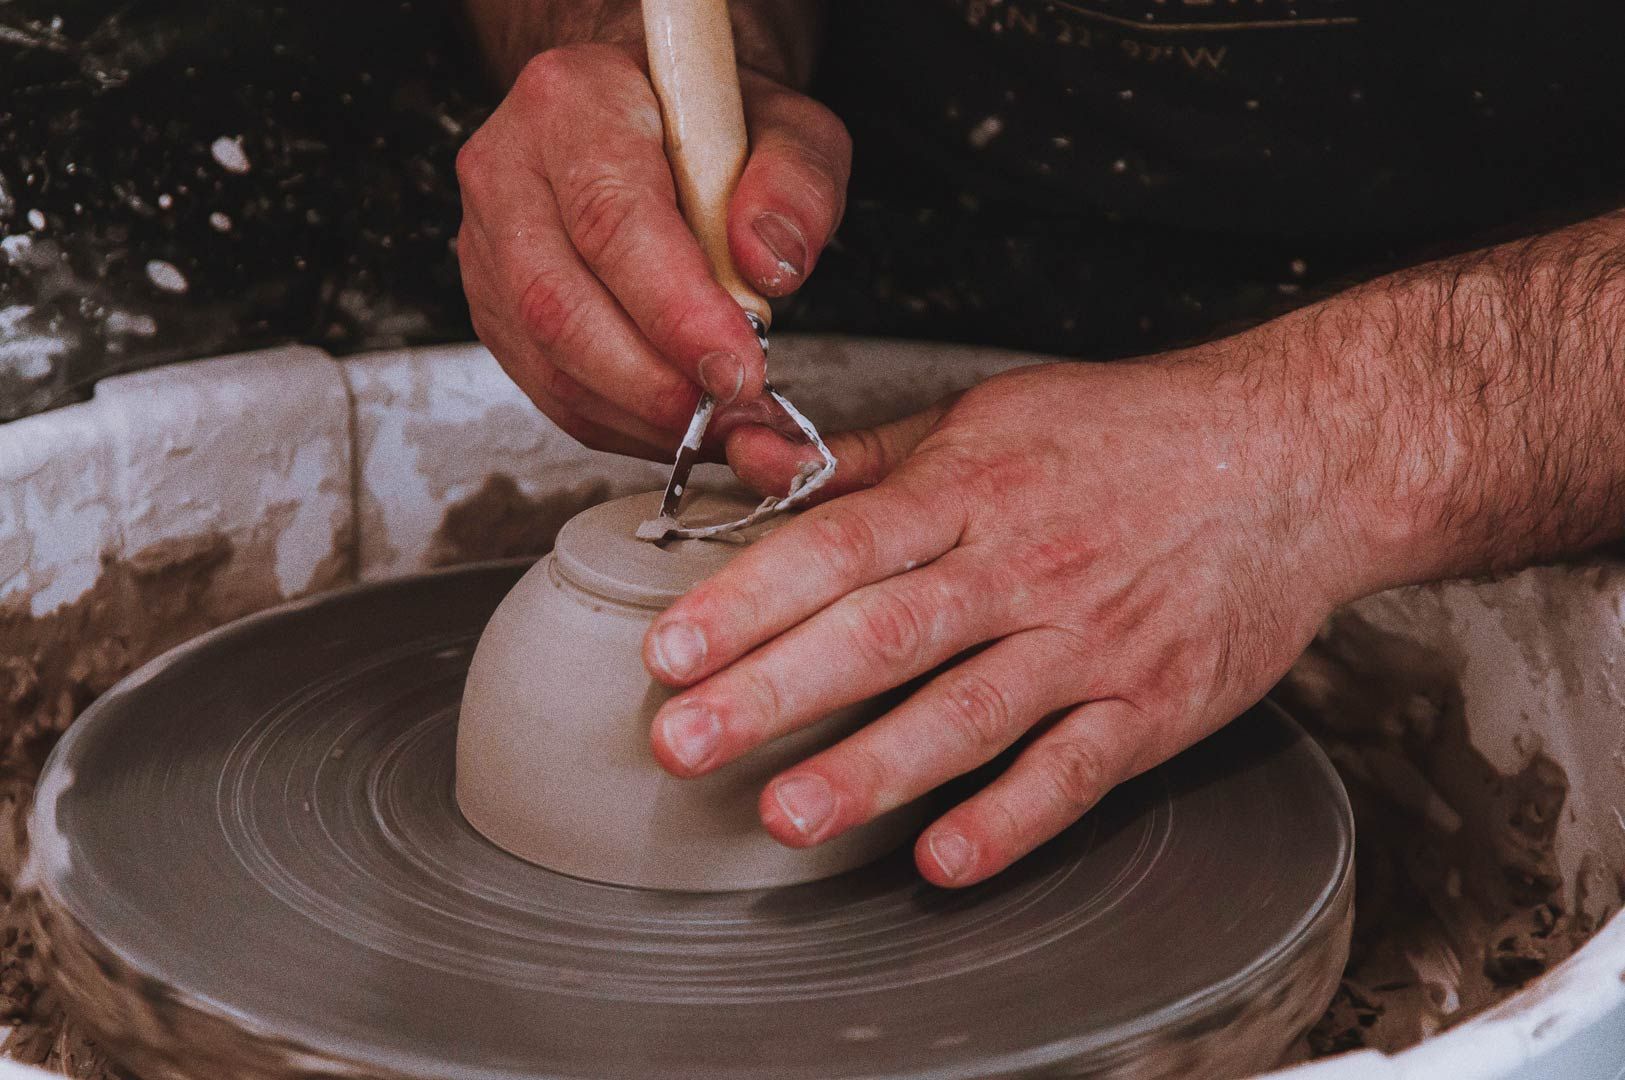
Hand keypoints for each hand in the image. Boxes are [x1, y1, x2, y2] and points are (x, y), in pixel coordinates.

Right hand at [454, 42, 850, 457]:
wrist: (650, 120)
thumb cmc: (709, 121)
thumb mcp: (786, 123)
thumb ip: (796, 182)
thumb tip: (769, 263)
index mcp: (573, 104)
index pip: (612, 221)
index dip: (676, 311)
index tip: (738, 366)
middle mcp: (508, 169)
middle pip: (558, 304)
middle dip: (653, 382)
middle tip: (730, 409)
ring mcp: (489, 245)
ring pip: (547, 361)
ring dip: (639, 414)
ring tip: (717, 422)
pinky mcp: (494, 306)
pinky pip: (548, 389)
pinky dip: (620, 421)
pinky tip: (676, 419)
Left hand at [641, 357, 1370, 885]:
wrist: (1292, 456)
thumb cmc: (1126, 435)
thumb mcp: (989, 414)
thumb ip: (865, 458)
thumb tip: (753, 462)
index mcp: (970, 490)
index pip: (838, 547)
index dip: (749, 600)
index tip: (669, 651)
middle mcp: (1022, 567)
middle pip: (884, 634)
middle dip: (775, 692)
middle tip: (683, 743)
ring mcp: (1090, 640)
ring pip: (970, 711)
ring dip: (873, 768)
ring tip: (786, 815)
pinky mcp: (1152, 703)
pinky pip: (1076, 769)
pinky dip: (1012, 816)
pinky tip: (943, 858)